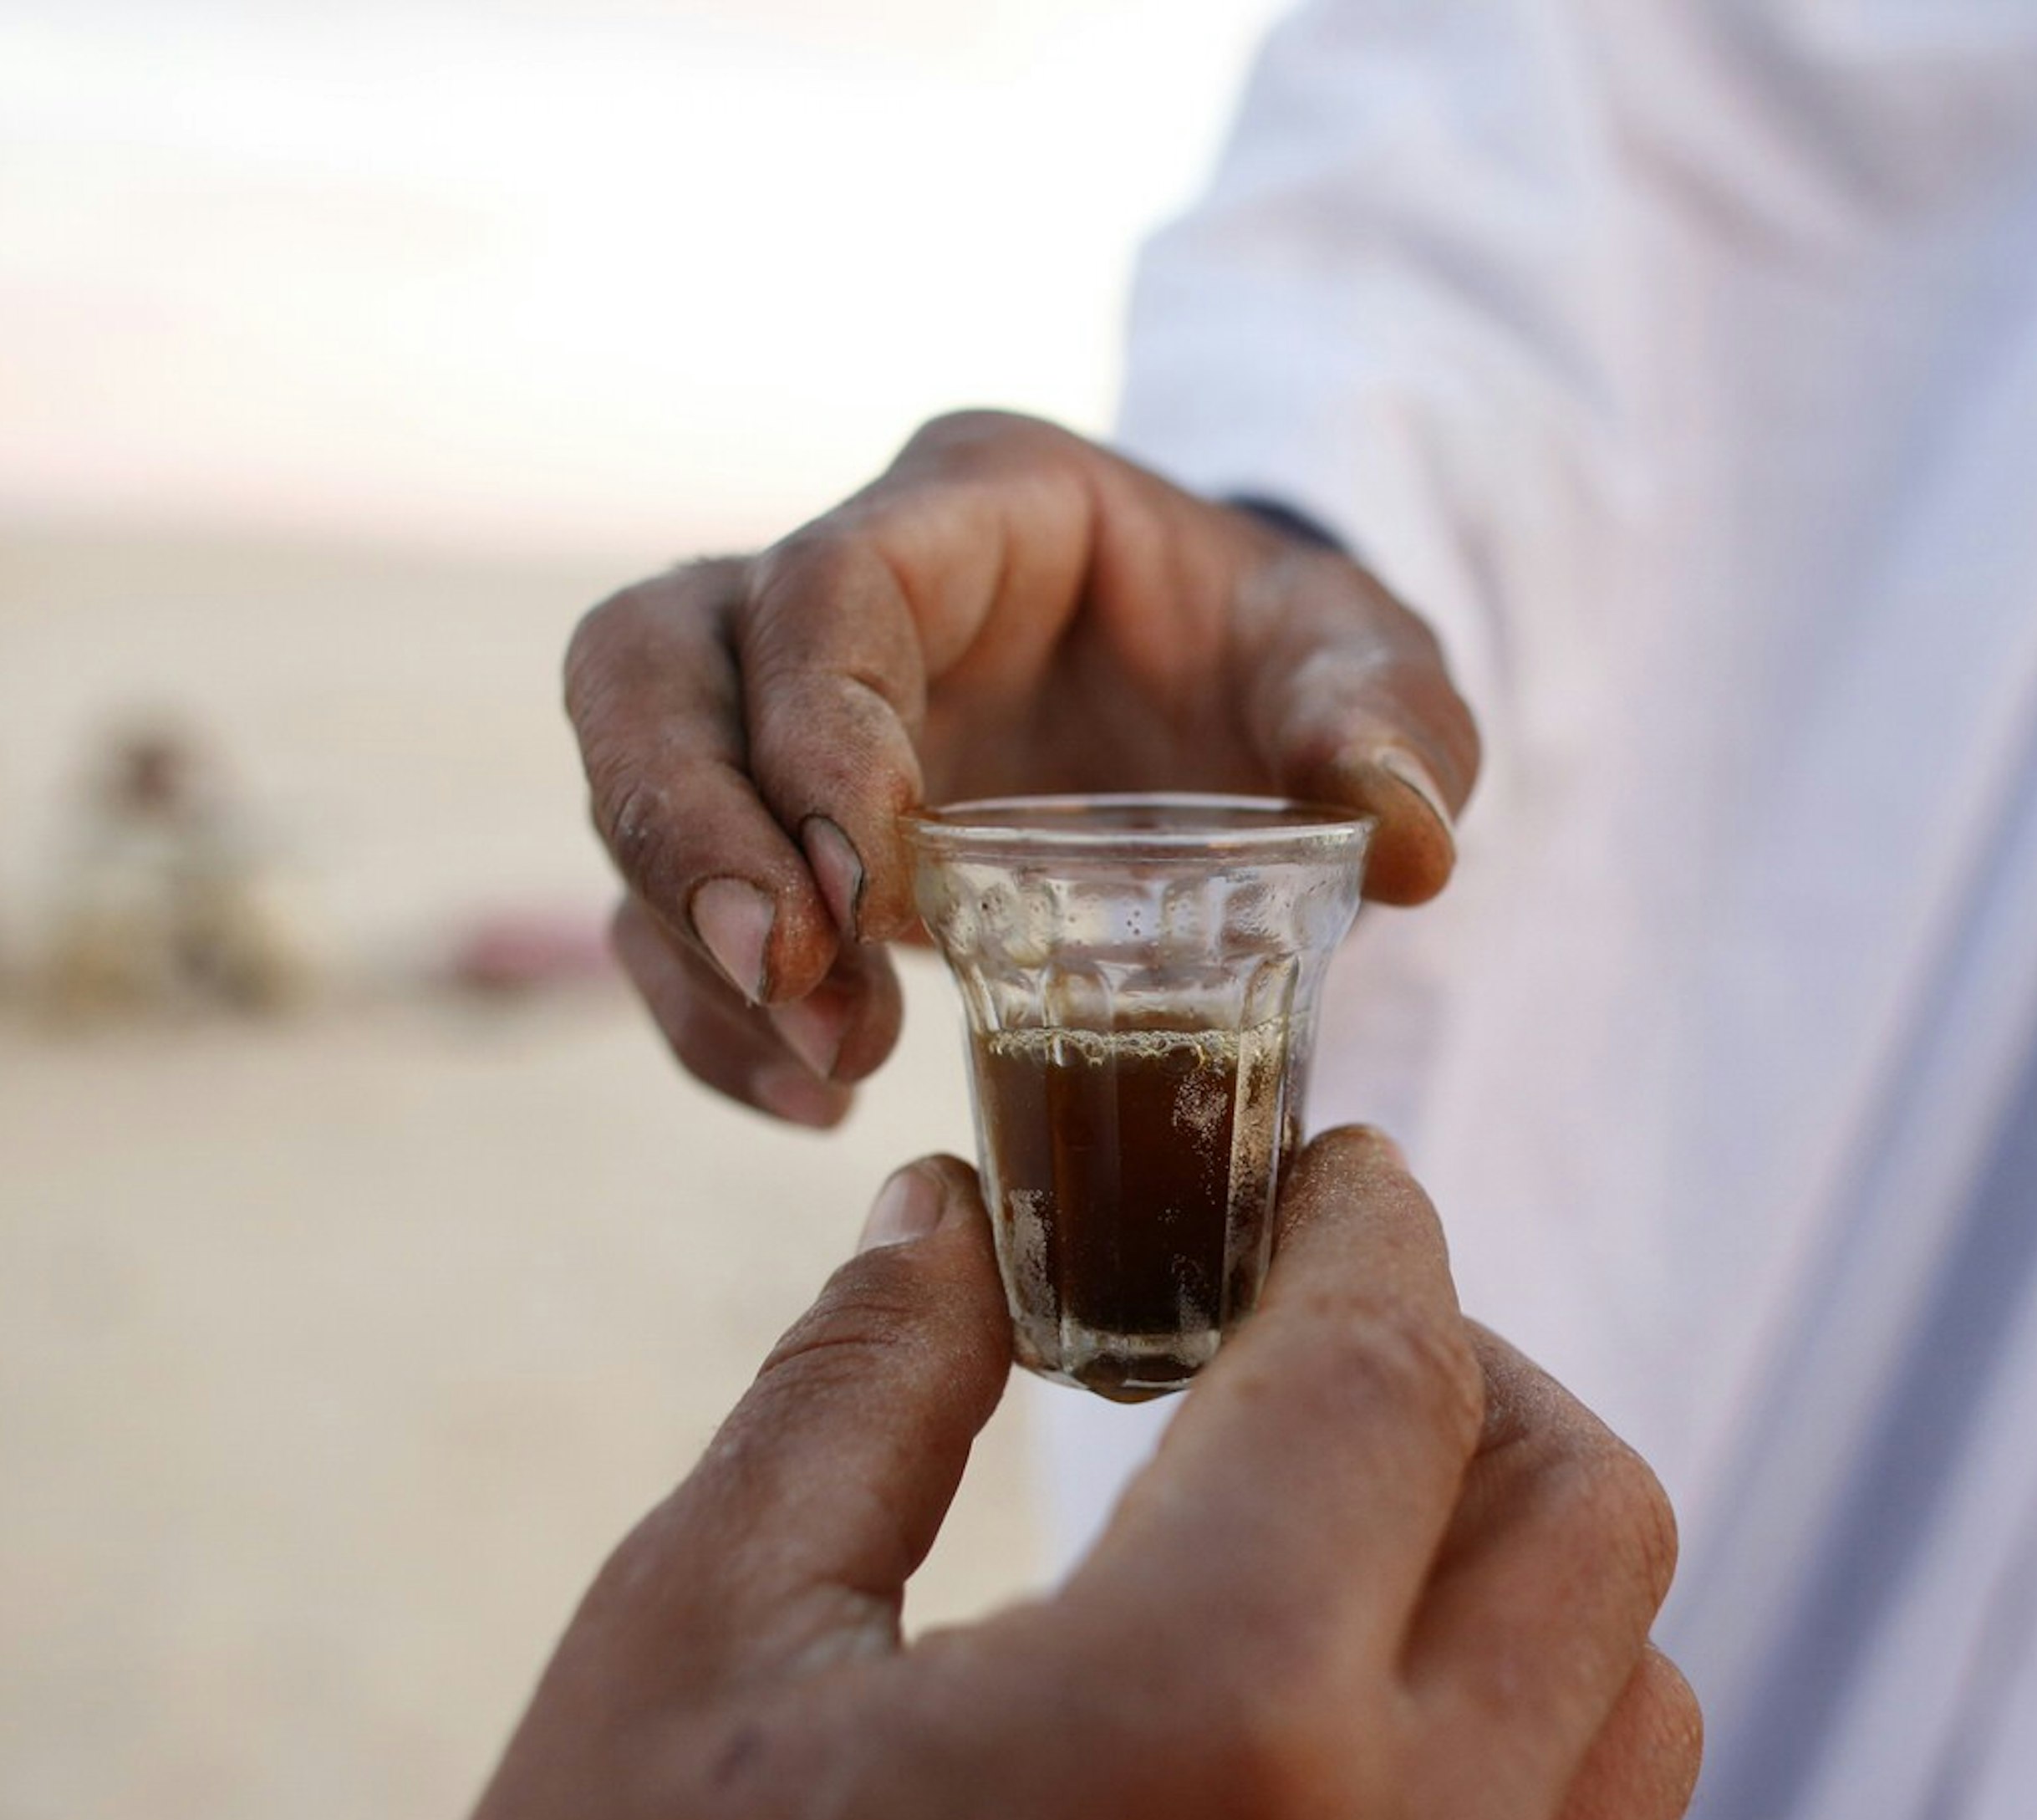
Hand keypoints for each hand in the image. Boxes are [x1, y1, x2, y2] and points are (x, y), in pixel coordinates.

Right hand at [333, 1130, 1695, 1819]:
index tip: (1325, 1171)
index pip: (1390, 1372)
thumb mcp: (678, 1670)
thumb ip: (857, 1400)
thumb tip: (951, 1217)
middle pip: (1590, 1522)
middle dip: (1468, 1381)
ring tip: (1335, 1557)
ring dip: (1519, 1588)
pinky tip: (1366, 1786)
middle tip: (1313, 1346)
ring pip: (1638, 1723)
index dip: (1367, 1226)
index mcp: (1209, 1725)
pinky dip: (1539, 1805)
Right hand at [565, 413, 1475, 1126]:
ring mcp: (776, 706)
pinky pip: (670, 911)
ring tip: (824, 1064)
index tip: (873, 890)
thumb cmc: (1282, 658)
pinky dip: (713, 1014)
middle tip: (788, 977)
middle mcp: (837, 587)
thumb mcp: (1364, 666)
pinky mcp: (770, 827)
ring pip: (629, 783)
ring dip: (690, 941)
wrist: (1236, 708)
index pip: (825, 594)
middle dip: (684, 830)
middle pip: (647, 666)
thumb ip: (1394, 727)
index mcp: (971, 507)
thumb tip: (1407, 843)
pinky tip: (807, 1096)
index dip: (818, 736)